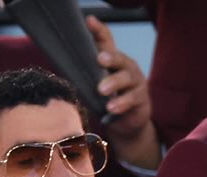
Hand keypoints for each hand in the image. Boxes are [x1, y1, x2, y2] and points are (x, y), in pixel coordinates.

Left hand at [86, 16, 159, 169]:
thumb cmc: (110, 99)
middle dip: (110, 57)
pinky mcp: (141, 99)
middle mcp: (127, 67)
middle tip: (100, 59)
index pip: (107, 40)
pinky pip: (132, 99)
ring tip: (101, 90)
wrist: (129, 125)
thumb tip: (64, 60)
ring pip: (127, 78)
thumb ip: (86, 71)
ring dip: (114, 83)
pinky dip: (121, 104)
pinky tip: (111, 108)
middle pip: (120, 58)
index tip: (89, 21)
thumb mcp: (97, 84)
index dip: (99, 30)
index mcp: (114, 60)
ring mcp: (136, 82)